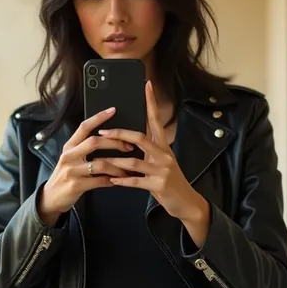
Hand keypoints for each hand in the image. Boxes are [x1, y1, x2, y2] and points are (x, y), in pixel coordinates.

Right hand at [39, 107, 131, 221]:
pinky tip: (118, 180)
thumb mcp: (70, 158)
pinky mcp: (76, 185)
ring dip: (118, 167)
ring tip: (128, 169)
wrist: (51, 197)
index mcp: (69, 146)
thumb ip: (84, 148)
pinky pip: (100, 181)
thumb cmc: (66, 175)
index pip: (84, 127)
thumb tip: (108, 138)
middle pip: (94, 142)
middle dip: (115, 143)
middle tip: (129, 146)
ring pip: (100, 163)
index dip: (99, 117)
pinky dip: (112, 180)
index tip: (113, 110)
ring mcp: (72, 170)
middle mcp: (69, 155)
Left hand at [98, 81, 209, 229]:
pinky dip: (122, 180)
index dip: (151, 102)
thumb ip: (148, 150)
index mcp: (163, 146)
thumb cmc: (169, 180)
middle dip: (119, 134)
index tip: (146, 85)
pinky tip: (112, 180)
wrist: (186, 202)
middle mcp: (164, 154)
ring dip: (114, 162)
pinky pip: (136, 181)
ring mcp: (162, 170)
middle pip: (139, 138)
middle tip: (102, 133)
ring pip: (133, 162)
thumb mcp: (161, 161)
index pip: (156, 119)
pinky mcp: (158, 185)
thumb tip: (129, 139)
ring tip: (100, 162)